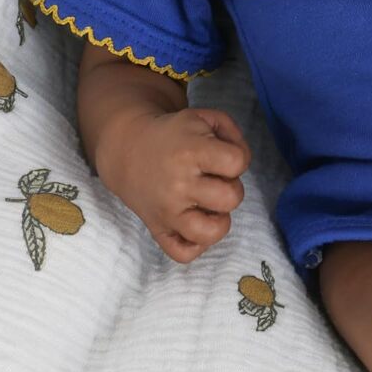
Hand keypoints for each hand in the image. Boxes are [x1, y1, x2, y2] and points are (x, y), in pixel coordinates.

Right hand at [96, 107, 251, 264]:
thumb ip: (234, 134)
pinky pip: (184, 254)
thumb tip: (242, 164)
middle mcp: (178, 184)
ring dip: (219, 218)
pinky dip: (197, 244)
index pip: (237, 162)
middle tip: (214, 179)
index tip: (223, 156)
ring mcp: (167, 211)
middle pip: (231, 198)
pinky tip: (197, 223)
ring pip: (211, 233)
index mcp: (191, 151)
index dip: (238, 158)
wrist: (128, 149)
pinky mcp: (157, 230)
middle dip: (231, 187)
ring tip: (209, 204)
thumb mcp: (205, 118)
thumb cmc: (175, 135)